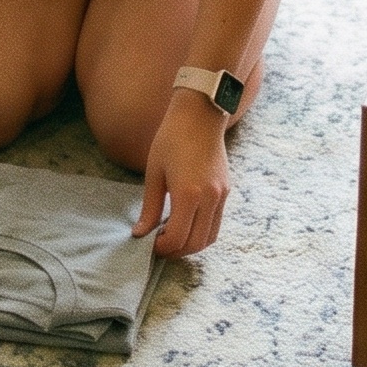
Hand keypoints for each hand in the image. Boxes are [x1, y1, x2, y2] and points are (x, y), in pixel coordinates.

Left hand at [134, 89, 231, 257]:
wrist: (200, 114)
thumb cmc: (171, 139)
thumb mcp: (154, 173)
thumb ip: (149, 207)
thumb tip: (140, 233)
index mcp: (188, 194)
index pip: (176, 238)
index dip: (161, 247)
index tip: (147, 242)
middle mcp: (209, 199)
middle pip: (195, 244)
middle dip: (175, 251)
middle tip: (158, 246)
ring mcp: (221, 196)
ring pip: (209, 238)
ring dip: (190, 245)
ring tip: (171, 237)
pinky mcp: (226, 191)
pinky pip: (216, 223)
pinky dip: (201, 232)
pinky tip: (185, 223)